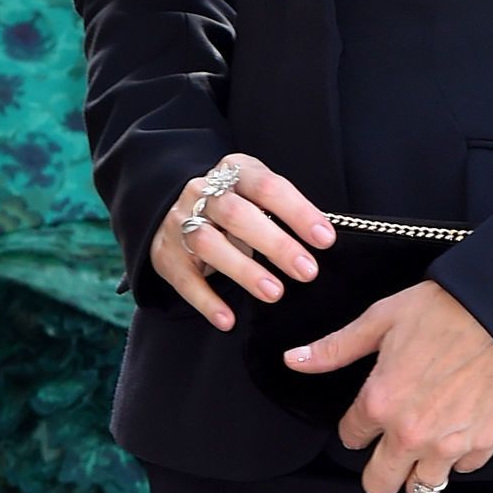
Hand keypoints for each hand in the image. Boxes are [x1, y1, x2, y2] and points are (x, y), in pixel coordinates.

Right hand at [149, 154, 332, 328]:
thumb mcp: (255, 194)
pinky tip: (228, 320)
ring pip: (208, 243)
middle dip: (276, 244)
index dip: (298, 212)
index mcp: (234, 172)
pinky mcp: (166, 256)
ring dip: (244, 270)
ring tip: (275, 293)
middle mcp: (203, 193)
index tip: (325, 239)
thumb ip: (281, 210)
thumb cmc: (232, 206)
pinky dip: (206, 301)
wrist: (169, 209)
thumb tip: (322, 238)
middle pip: (237, 214)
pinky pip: (185, 280)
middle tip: (308, 271)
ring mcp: (180, 223)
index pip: (267, 186)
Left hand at [288, 279, 492, 492]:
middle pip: (379, 484)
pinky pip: (461, 470)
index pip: (350, 440)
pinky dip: (457, 457)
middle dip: (378, 470)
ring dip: (418, 471)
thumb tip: (294, 360)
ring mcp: (448, 444)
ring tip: (423, 447)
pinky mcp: (482, 444)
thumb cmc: (444, 311)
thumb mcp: (380, 320)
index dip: (356, 427)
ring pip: (421, 488)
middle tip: (388, 450)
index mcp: (380, 403)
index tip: (368, 416)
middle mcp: (411, 433)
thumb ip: (335, 348)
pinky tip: (456, 431)